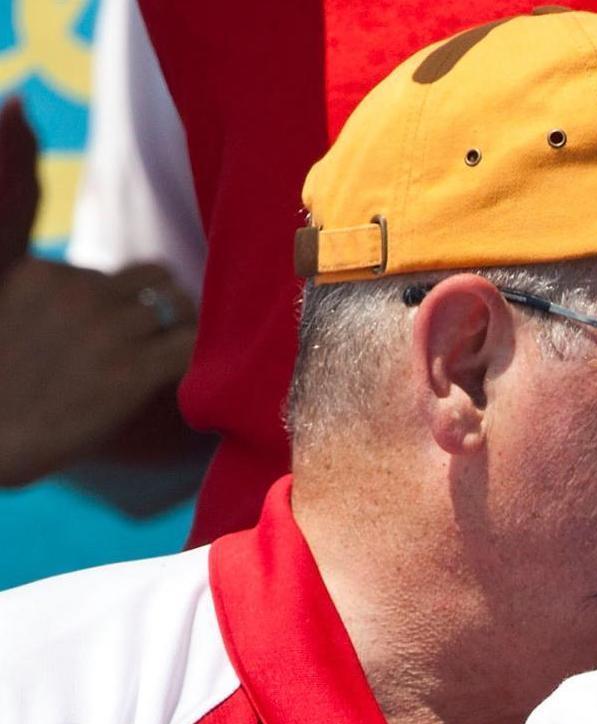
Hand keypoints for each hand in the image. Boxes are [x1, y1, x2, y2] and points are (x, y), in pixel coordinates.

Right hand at [0, 96, 196, 487]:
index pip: (124, 271)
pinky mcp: (134, 370)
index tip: (147, 319)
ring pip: (178, 313)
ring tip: (173, 360)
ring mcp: (109, 329)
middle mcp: (80, 290)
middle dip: (166, 309)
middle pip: (156, 284)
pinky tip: (198, 376)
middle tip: (166, 341)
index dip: (142, 298)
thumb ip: (12, 204)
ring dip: (182, 333)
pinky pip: (192, 346)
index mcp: (46, 271)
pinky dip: (203, 356)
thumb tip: (17, 100)